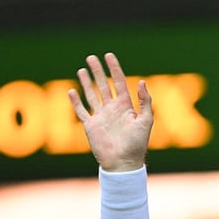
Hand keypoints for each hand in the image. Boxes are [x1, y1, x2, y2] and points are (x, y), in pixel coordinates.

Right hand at [68, 53, 153, 171]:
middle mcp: (112, 109)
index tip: (109, 56)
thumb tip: (142, 81)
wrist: (123, 163)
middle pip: (103, 85)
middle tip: (91, 57)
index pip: (119, 82)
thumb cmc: (137, 144)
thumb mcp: (146, 121)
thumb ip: (145, 101)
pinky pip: (81, 111)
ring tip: (82, 70)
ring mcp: (100, 117)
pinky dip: (76, 102)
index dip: (114, 68)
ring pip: (91, 95)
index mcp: (125, 106)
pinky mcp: (90, 126)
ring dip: (86, 83)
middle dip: (98, 71)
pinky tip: (71, 91)